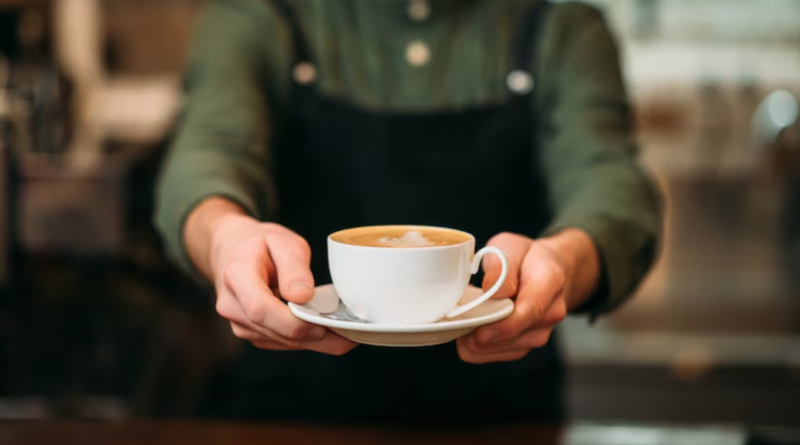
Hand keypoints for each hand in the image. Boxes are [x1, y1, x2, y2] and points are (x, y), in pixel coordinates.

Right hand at [186, 198, 355, 354]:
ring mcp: (241, 324)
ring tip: (348, 332)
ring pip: (283, 342)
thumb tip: (302, 296)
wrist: (232, 252)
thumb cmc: (259, 244)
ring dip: (316, 341)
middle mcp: (233, 307)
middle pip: (276, 332)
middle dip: (316, 335)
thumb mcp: (281, 241)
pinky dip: (308, 340)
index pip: (261, 310)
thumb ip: (293, 267)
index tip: (325, 321)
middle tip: (352, 331)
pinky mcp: (254, 334)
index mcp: (237, 277)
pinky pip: (283, 343)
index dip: (295, 321)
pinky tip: (330, 332)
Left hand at [456, 230, 599, 363]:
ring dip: (481, 345)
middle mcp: (552, 311)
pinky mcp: (527, 342)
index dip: (505, 326)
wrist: (548, 269)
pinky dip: (481, 349)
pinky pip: (503, 354)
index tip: (480, 333)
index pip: (532, 309)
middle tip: (457, 326)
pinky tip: (467, 335)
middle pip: (519, 336)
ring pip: (509, 350)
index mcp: (550, 281)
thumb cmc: (526, 257)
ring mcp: (541, 330)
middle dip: (486, 337)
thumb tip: (491, 292)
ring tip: (459, 327)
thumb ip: (500, 267)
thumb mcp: (509, 246)